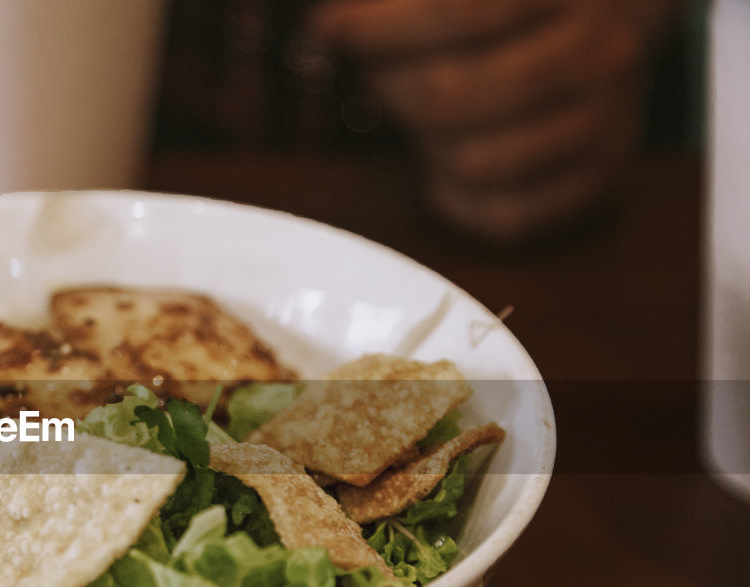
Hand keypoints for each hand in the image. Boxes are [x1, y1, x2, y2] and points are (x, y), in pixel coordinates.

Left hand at [313, 0, 678, 242]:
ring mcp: (608, 120)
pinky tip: (446, 165)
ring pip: (473, 163)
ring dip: (425, 144)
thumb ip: (401, 1)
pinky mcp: (602, 178)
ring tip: (423, 117)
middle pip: (451, 95)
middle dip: (392, 87)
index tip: (329, 30)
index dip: (382, 28)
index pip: (460, 10)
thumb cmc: (509, 4)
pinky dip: (456, 197)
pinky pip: (502, 214)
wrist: (604, 28)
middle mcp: (602, 51)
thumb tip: (328, 25)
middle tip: (376, 75)